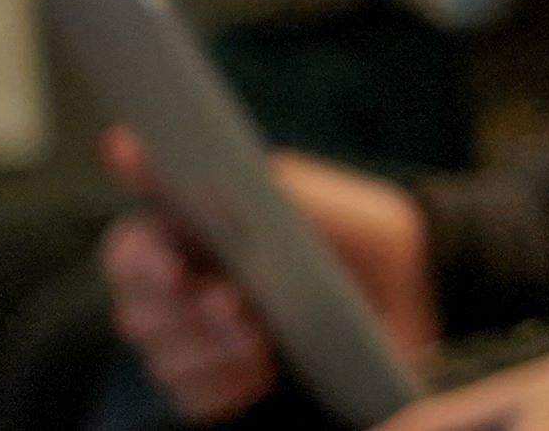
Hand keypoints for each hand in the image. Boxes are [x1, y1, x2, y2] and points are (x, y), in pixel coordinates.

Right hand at [96, 130, 435, 423]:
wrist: (419, 292)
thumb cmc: (361, 232)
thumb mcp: (308, 197)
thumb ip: (224, 180)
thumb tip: (130, 147)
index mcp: (198, 231)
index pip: (129, 247)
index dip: (141, 262)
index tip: (176, 271)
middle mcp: (188, 286)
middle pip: (136, 311)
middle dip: (185, 314)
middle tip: (238, 306)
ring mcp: (202, 340)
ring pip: (161, 360)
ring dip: (212, 352)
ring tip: (264, 338)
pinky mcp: (225, 383)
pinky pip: (192, 401)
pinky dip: (225, 388)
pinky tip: (265, 370)